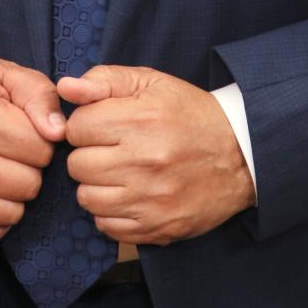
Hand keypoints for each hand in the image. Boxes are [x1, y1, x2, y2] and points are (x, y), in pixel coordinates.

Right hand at [0, 55, 65, 247]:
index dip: (42, 140)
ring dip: (15, 194)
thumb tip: (59, 132)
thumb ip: (39, 96)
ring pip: (12, 212)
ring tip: (3, 171)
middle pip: (30, 184)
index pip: (42, 150)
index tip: (27, 131)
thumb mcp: (3, 73)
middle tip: (15, 151)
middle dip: (31, 167)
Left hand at [59, 65, 254, 245]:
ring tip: (119, 172)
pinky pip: (106, 226)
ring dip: (97, 185)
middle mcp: (143, 161)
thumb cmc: (190, 113)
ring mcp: (150, 199)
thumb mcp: (152, 82)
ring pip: (86, 198)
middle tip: (113, 149)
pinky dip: (111, 212)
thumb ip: (104, 80)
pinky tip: (130, 194)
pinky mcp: (157, 227)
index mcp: (141, 119)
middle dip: (89, 154)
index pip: (77, 128)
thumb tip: (66, 88)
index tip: (104, 125)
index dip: (87, 124)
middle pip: (77, 165)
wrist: (241, 155)